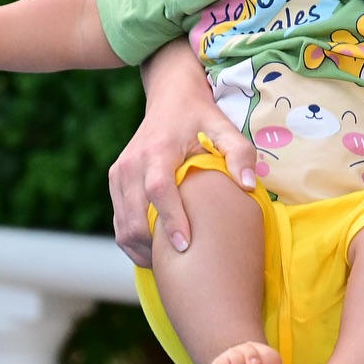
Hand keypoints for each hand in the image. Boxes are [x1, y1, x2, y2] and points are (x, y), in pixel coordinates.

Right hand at [108, 41, 258, 266]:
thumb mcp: (224, 126)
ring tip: (171, 266)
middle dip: (155, 245)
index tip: (185, 246)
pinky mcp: (115, 182)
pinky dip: (134, 241)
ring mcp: (119, 174)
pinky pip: (119, 221)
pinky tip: (158, 252)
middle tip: (182, 267)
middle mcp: (131, 163)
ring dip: (143, 249)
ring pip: (122, 225)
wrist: (171, 95)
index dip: (169, 219)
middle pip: (134, 215)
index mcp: (157, 150)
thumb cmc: (201, 115)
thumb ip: (239, 152)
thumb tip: (247, 185)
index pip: (158, 189)